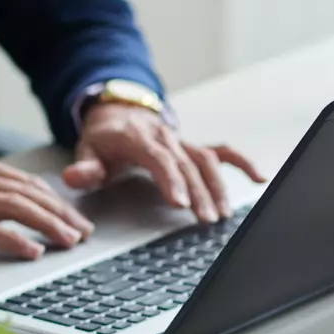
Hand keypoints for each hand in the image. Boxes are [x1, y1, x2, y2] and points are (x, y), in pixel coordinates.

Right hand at [0, 156, 93, 259]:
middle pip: (28, 194)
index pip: (29, 183)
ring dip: (48, 225)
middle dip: (61, 214)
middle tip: (84, 232)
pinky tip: (34, 251)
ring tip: (69, 240)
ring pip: (15, 208)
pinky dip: (16, 240)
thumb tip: (39, 205)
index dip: (59, 202)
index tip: (79, 220)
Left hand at [63, 104, 265, 222]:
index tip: (180, 202)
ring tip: (222, 214)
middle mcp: (166, 137)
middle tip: (205, 219)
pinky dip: (242, 163)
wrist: (119, 113)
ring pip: (207, 161)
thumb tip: (75, 177)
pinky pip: (223, 152)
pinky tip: (258, 178)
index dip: (171, 180)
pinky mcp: (194, 146)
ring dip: (218, 187)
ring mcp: (183, 141)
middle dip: (199, 193)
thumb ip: (84, 167)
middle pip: (187, 165)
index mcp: (139, 137)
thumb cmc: (105, 140)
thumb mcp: (87, 150)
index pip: (159, 158)